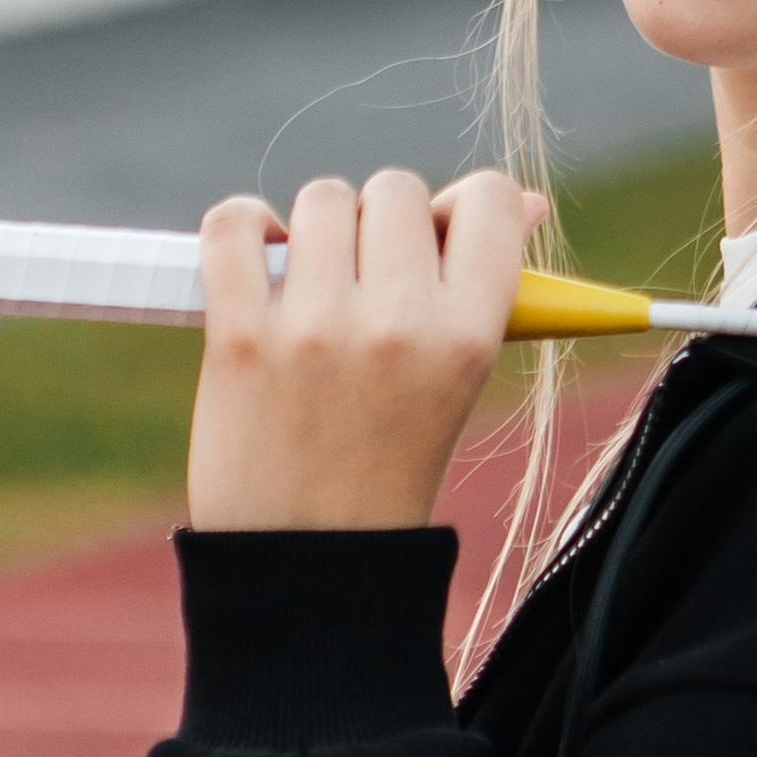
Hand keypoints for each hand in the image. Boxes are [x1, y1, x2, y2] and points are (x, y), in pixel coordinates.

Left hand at [187, 171, 545, 533]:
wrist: (309, 565)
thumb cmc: (388, 464)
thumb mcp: (459, 380)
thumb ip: (483, 285)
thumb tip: (522, 201)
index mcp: (470, 336)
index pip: (492, 202)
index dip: (464, 206)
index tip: (438, 235)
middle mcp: (401, 326)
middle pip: (396, 191)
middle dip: (380, 224)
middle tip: (366, 281)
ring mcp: (317, 330)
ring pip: (322, 200)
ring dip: (314, 231)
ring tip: (313, 288)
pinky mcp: (239, 339)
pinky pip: (234, 225)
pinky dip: (242, 227)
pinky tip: (255, 261)